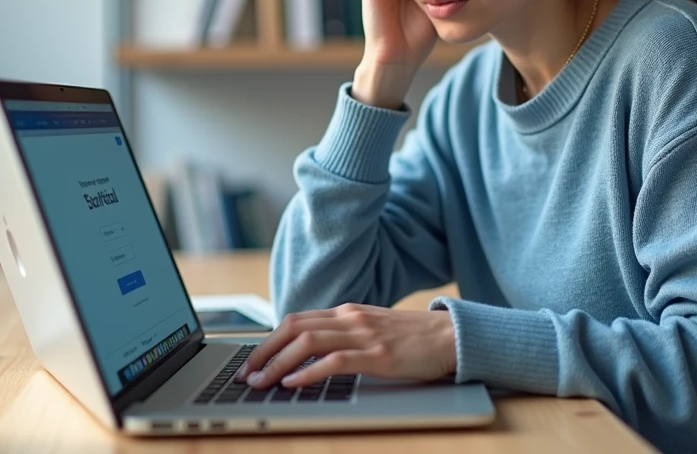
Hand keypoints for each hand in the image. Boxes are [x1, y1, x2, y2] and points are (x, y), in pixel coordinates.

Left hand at [234, 303, 456, 390]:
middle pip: (293, 328)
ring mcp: (363, 334)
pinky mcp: (377, 354)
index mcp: (346, 312)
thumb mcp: (372, 330)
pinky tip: (293, 385)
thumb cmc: (413, 339)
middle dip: (263, 352)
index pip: (295, 321)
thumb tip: (310, 356)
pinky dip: (308, 373)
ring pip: (307, 343)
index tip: (250, 361)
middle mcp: (350, 318)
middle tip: (245, 374)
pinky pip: (333, 361)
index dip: (267, 341)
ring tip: (261, 382)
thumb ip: (344, 336)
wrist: (451, 335)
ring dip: (277, 363)